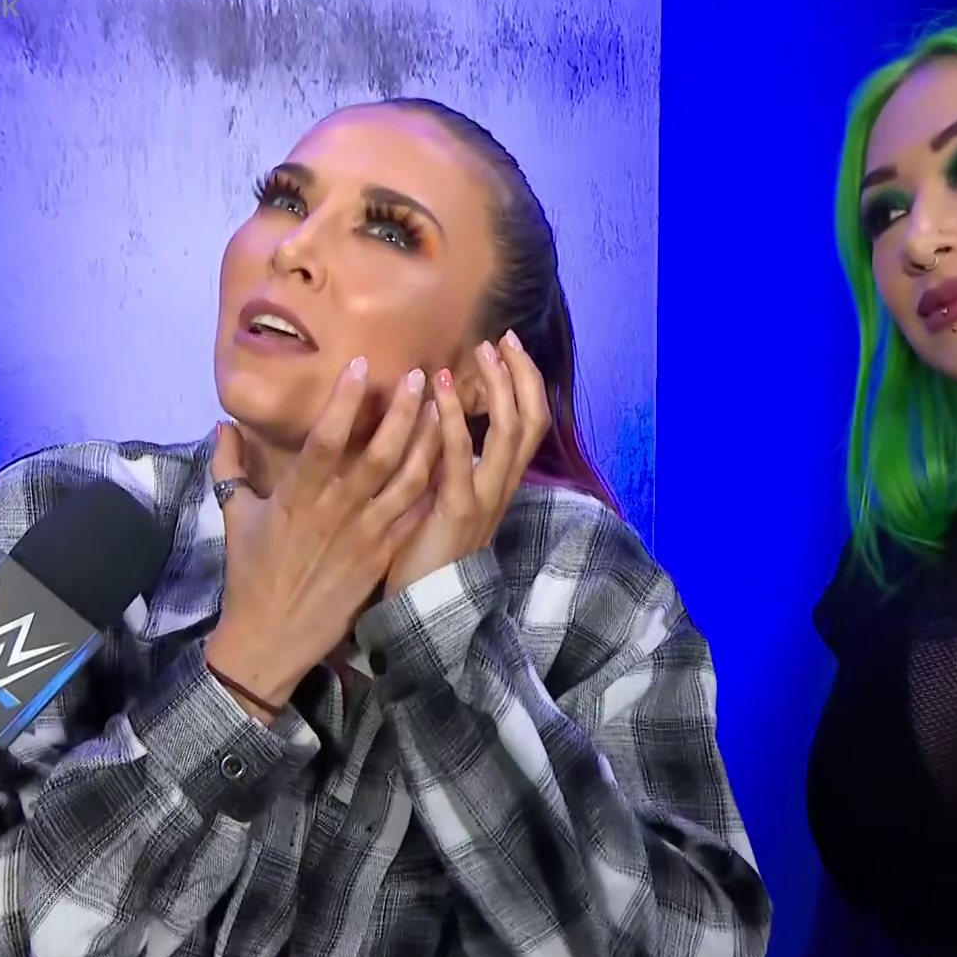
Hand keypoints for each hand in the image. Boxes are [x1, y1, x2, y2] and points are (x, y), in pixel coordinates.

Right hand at [207, 357, 443, 715]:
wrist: (272, 638)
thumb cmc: (251, 576)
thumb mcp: (234, 517)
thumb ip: (229, 467)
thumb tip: (224, 425)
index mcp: (297, 497)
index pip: (324, 440)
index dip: (344, 401)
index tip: (362, 365)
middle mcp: (335, 511)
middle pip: (378, 454)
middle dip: (402, 412)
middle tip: (420, 376)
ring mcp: (364, 536)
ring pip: (406, 481)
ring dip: (427, 442)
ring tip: (444, 409)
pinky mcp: (382, 557)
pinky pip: (414, 516)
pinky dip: (433, 487)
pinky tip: (449, 461)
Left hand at [386, 332, 550, 594]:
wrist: (425, 617)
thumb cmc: (424, 563)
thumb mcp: (443, 508)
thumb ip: (447, 471)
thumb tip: (435, 429)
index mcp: (499, 488)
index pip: (530, 427)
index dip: (526, 385)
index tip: (509, 350)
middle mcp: (502, 490)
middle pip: (531, 421)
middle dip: (519, 375)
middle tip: (502, 339)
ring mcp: (485, 500)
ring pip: (510, 432)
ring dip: (496, 387)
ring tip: (478, 353)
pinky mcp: (458, 511)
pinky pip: (463, 458)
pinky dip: (456, 420)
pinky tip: (441, 392)